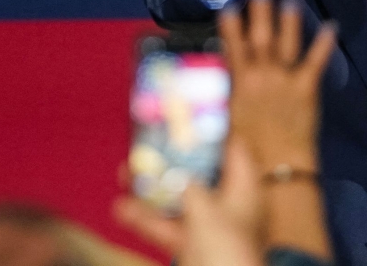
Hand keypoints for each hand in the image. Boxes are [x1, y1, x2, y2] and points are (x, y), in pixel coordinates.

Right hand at [114, 139, 265, 265]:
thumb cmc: (226, 250)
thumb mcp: (204, 209)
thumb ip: (186, 184)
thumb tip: (174, 169)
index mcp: (245, 187)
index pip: (232, 148)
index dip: (211, 131)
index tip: (186, 116)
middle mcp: (231, 204)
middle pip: (200, 173)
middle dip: (171, 160)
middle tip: (146, 143)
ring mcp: (212, 227)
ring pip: (179, 201)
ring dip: (152, 190)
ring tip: (124, 171)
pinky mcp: (195, 247)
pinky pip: (169, 228)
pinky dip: (148, 220)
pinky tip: (122, 209)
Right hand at [219, 0, 336, 173]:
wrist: (276, 167)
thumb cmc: (247, 151)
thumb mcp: (226, 120)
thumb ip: (224, 96)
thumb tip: (217, 80)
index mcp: (240, 83)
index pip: (233, 48)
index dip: (231, 27)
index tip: (229, 9)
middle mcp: (261, 75)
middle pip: (260, 37)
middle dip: (261, 13)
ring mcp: (285, 79)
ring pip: (286, 43)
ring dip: (288, 21)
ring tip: (290, 1)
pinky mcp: (306, 88)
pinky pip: (316, 61)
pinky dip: (324, 43)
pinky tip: (332, 26)